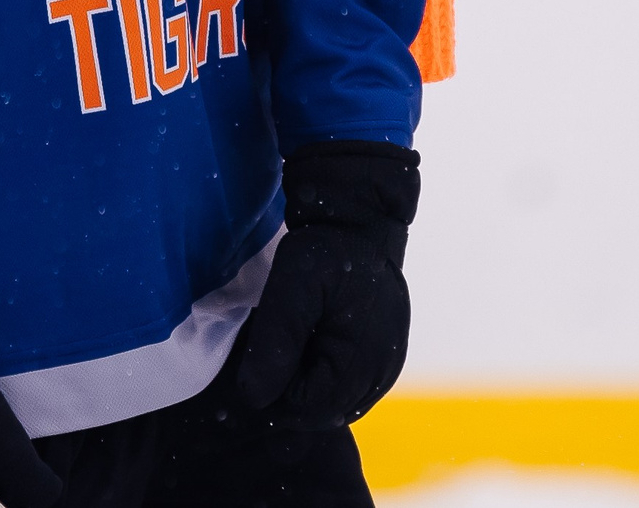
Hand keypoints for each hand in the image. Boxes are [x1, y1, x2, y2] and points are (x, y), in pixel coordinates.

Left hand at [230, 140, 419, 426]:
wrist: (358, 225)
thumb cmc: (324, 249)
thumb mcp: (292, 285)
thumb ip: (275, 341)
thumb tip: (255, 397)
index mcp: (365, 358)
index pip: (308, 411)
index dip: (276, 391)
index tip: (260, 354)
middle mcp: (381, 373)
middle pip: (320, 413)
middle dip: (288, 390)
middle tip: (269, 345)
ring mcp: (384, 370)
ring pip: (330, 405)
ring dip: (302, 384)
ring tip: (289, 340)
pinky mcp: (379, 362)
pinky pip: (341, 389)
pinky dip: (317, 376)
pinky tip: (304, 344)